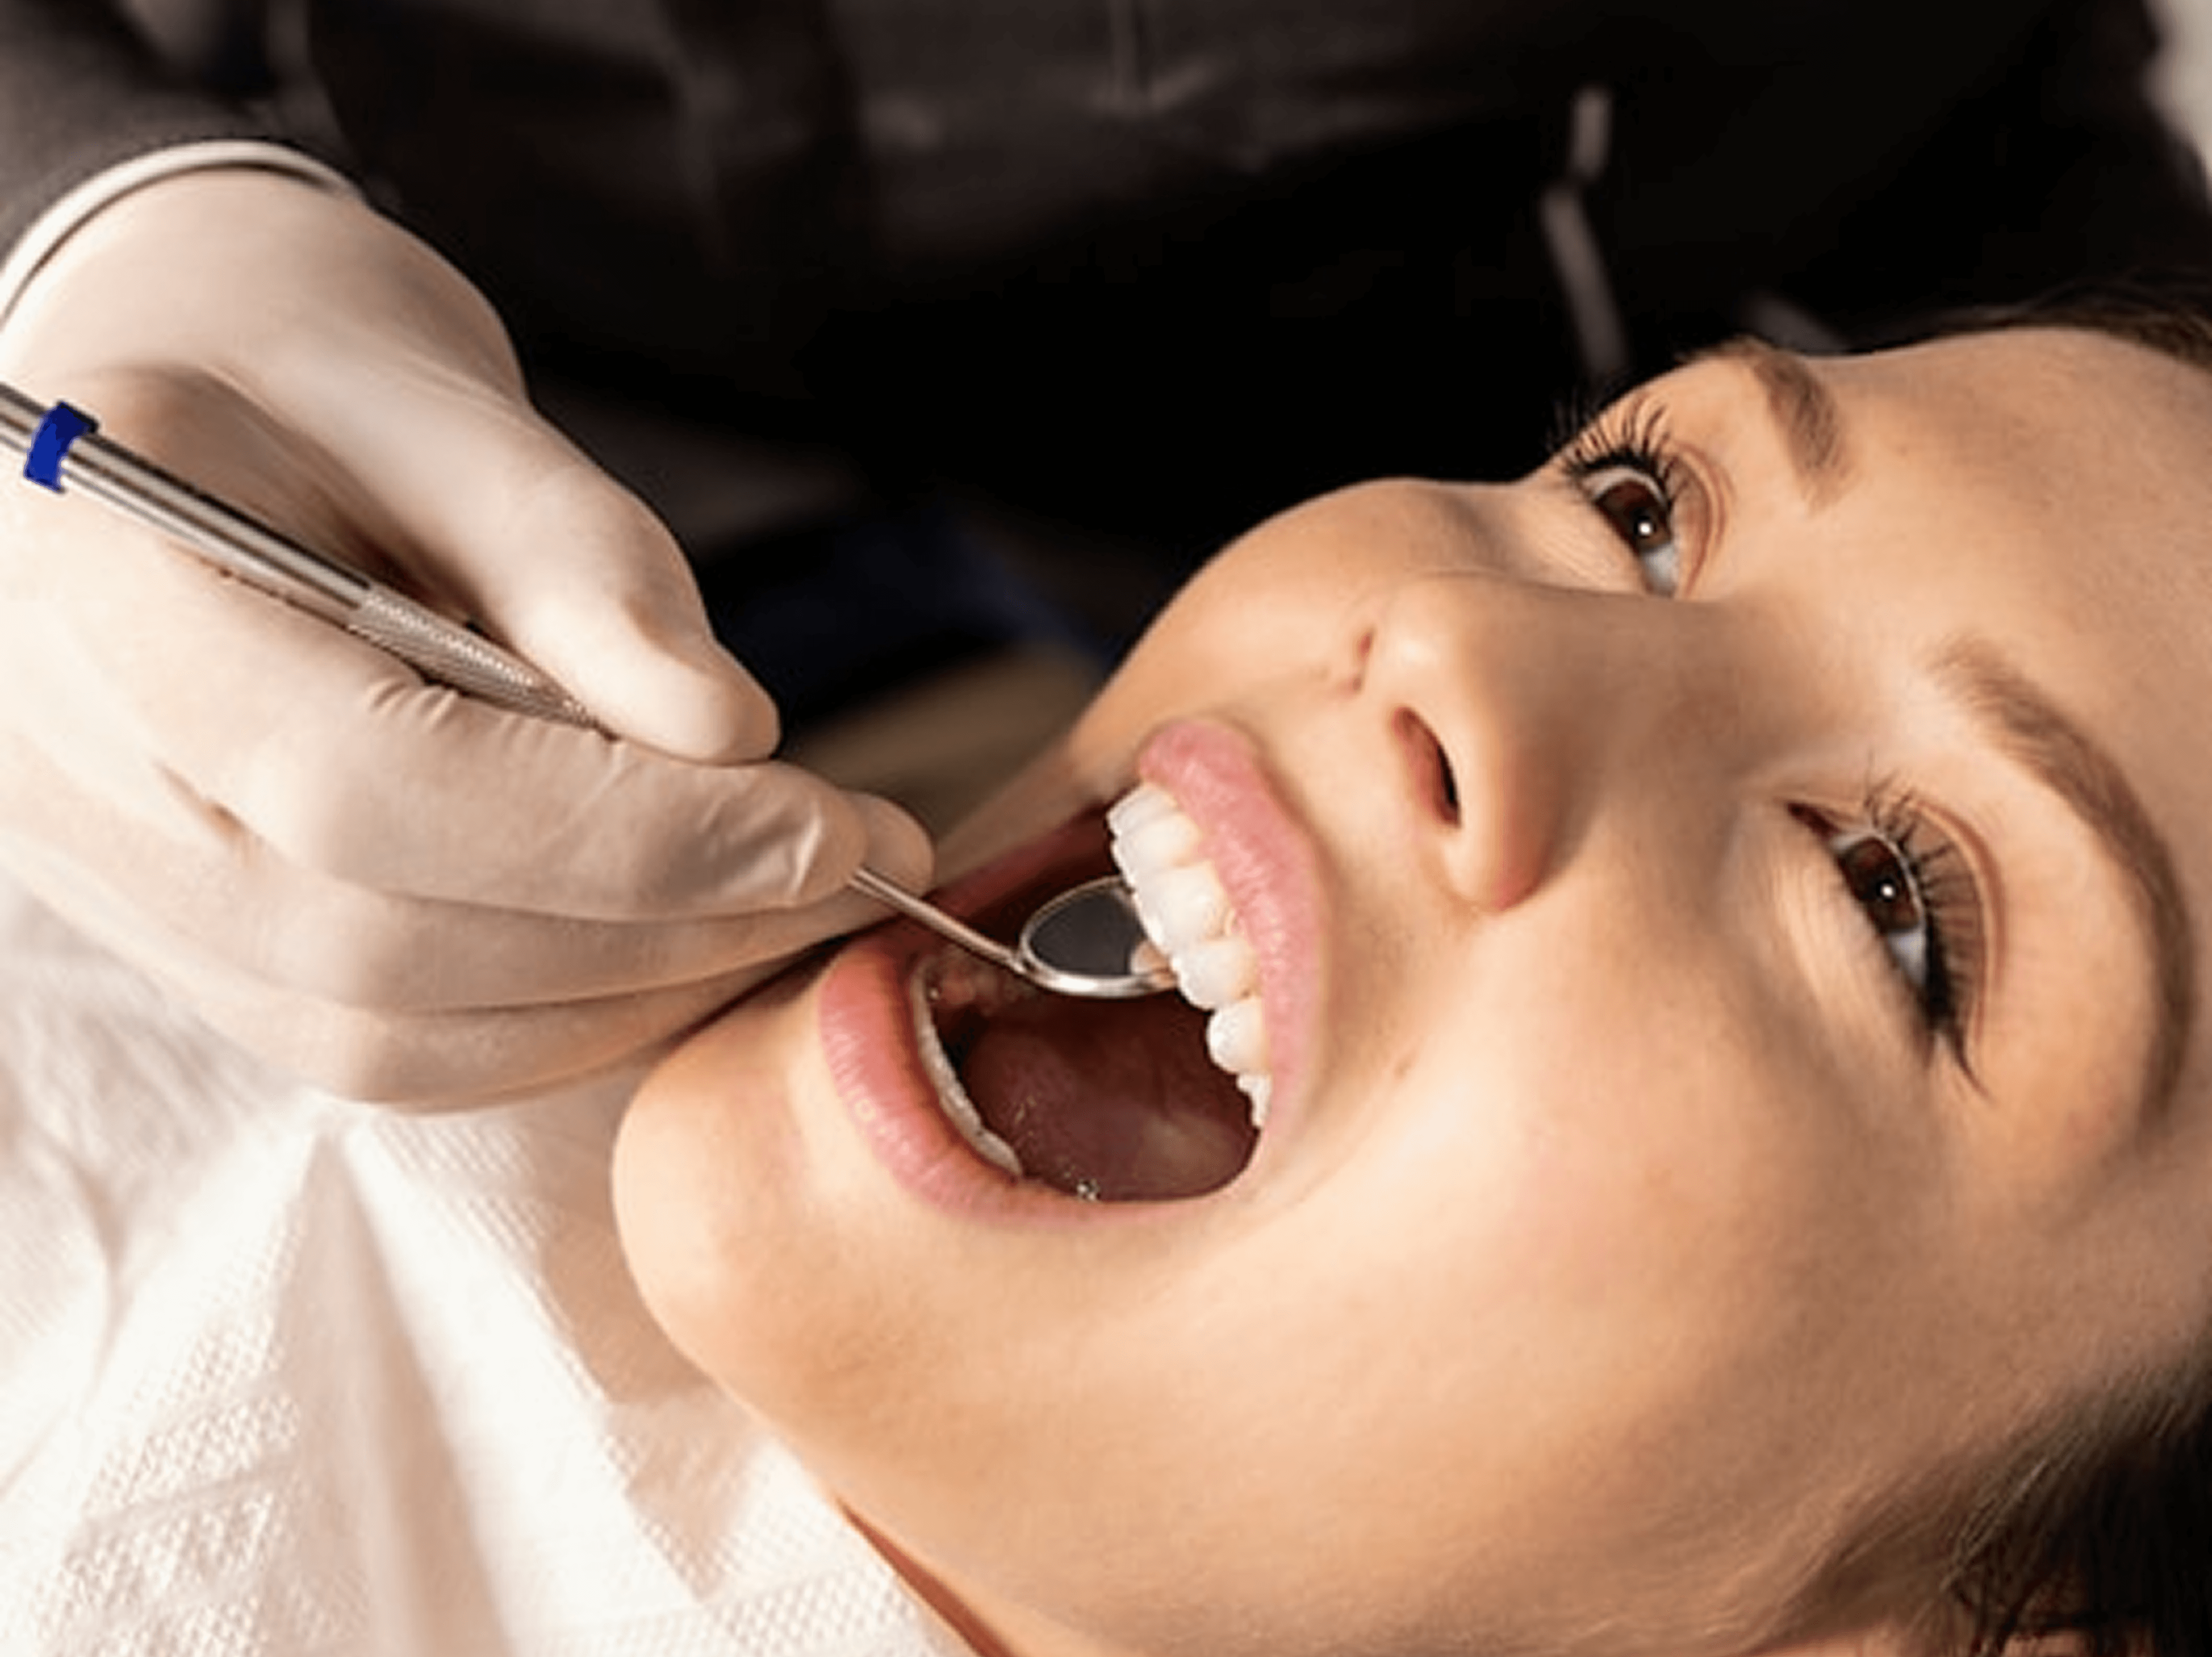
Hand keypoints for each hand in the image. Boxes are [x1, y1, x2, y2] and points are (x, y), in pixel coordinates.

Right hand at [0, 167, 931, 1104]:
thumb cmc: (302, 365)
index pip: (369, 783)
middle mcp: (76, 773)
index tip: (829, 825)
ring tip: (790, 900)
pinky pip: (394, 1046)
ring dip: (634, 988)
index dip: (624, 833)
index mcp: (98, 587)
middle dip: (666, 920)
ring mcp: (125, 886)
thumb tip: (725, 730)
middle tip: (854, 865)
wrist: (176, 402)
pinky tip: (684, 938)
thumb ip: (575, 561)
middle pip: (394, 934)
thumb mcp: (438, 403)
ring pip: (399, 1028)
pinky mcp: (198, 950)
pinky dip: (566, 1017)